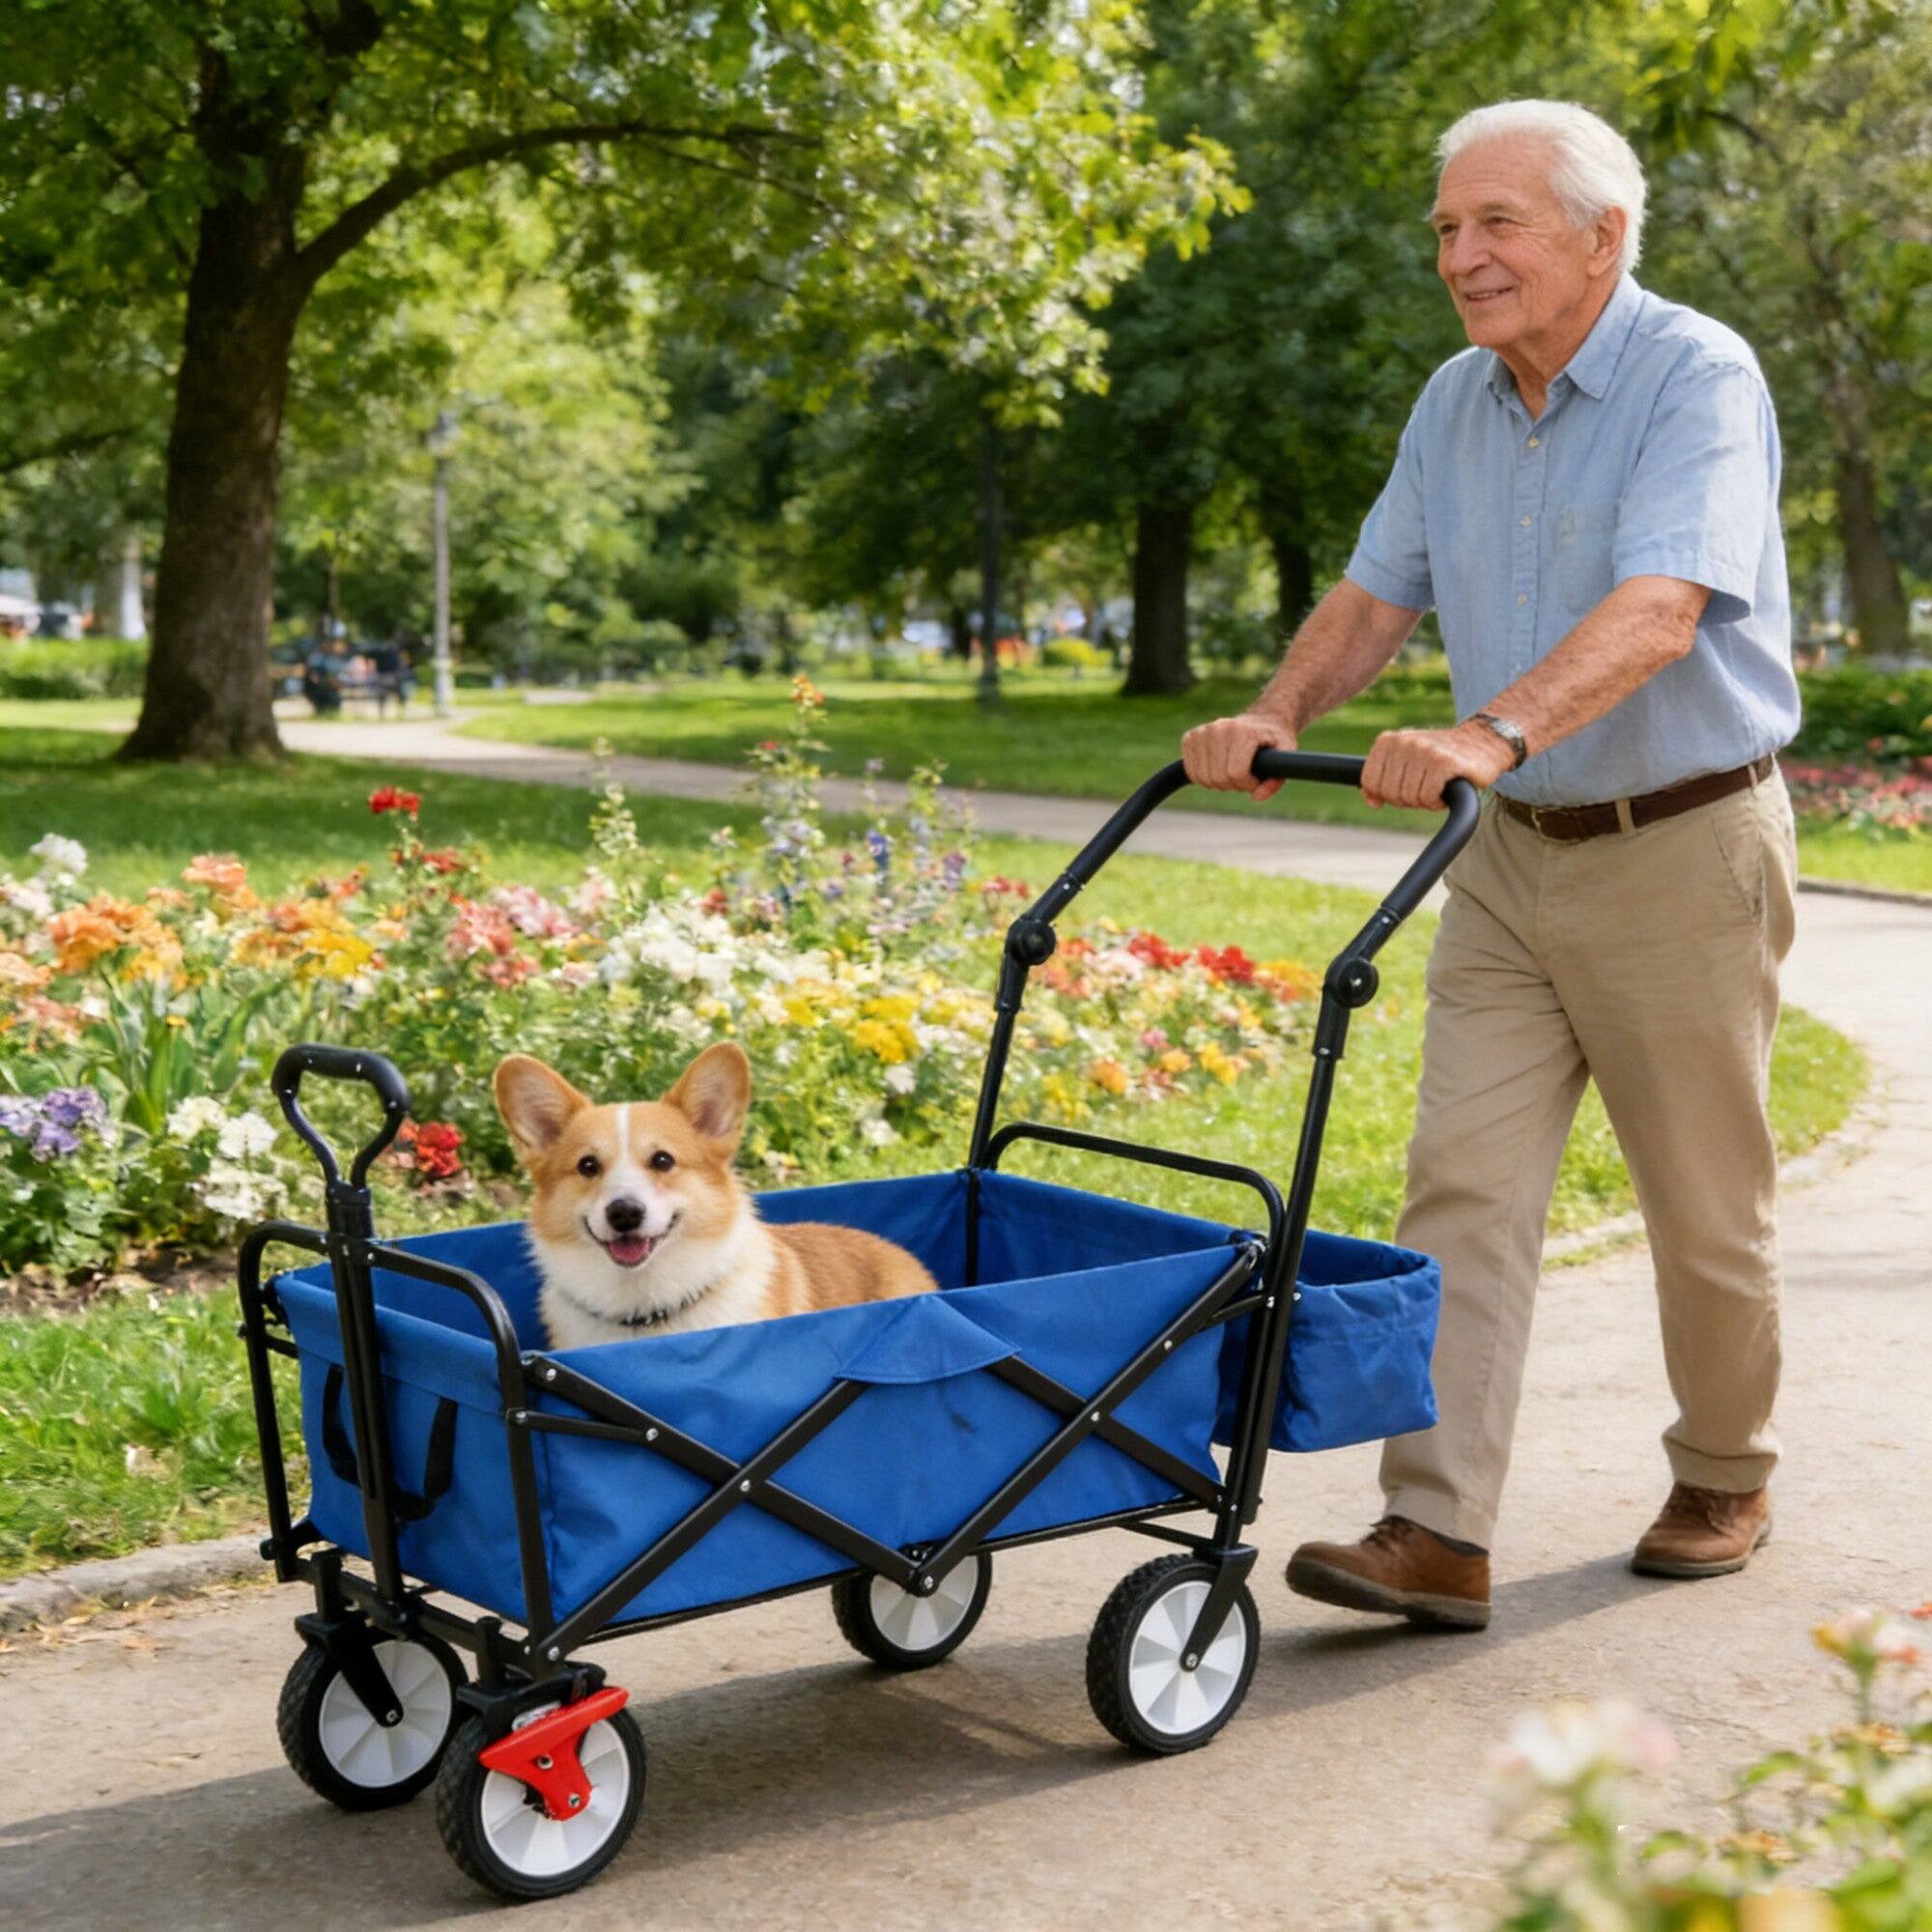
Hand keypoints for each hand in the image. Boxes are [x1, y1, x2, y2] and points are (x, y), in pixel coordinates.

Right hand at [1180, 712, 1297, 801]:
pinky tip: (1217, 769)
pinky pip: (1190, 771)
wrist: (1261, 720)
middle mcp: (1219, 728)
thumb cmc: (1275, 740)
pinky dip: (1203, 778)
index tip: (1256, 780)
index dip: (1247, 784)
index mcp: (1243, 732)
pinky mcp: (1190, 737)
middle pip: (1218, 777)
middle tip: (1245, 777)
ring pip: (1202, 777)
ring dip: (1218, 783)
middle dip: (1233, 785)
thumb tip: (1257, 797)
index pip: (1236, 773)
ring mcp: (1202, 732)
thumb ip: (1276, 780)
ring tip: (1231, 773)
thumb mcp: (1286, 757)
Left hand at [1361, 720, 1514, 809]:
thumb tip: (1372, 802)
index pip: (1370, 781)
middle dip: (1407, 799)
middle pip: (1389, 793)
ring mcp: (1424, 751)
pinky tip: (1446, 791)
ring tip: (1438, 787)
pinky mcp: (1444, 762)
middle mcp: (1404, 742)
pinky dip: (1437, 802)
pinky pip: (1428, 796)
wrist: (1484, 742)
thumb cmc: (1441, 757)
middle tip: (1425, 789)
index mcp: (1388, 741)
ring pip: (1409, 797)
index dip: (1387, 794)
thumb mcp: (1407, 761)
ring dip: (1425, 801)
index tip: (1405, 788)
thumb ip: (1383, 778)